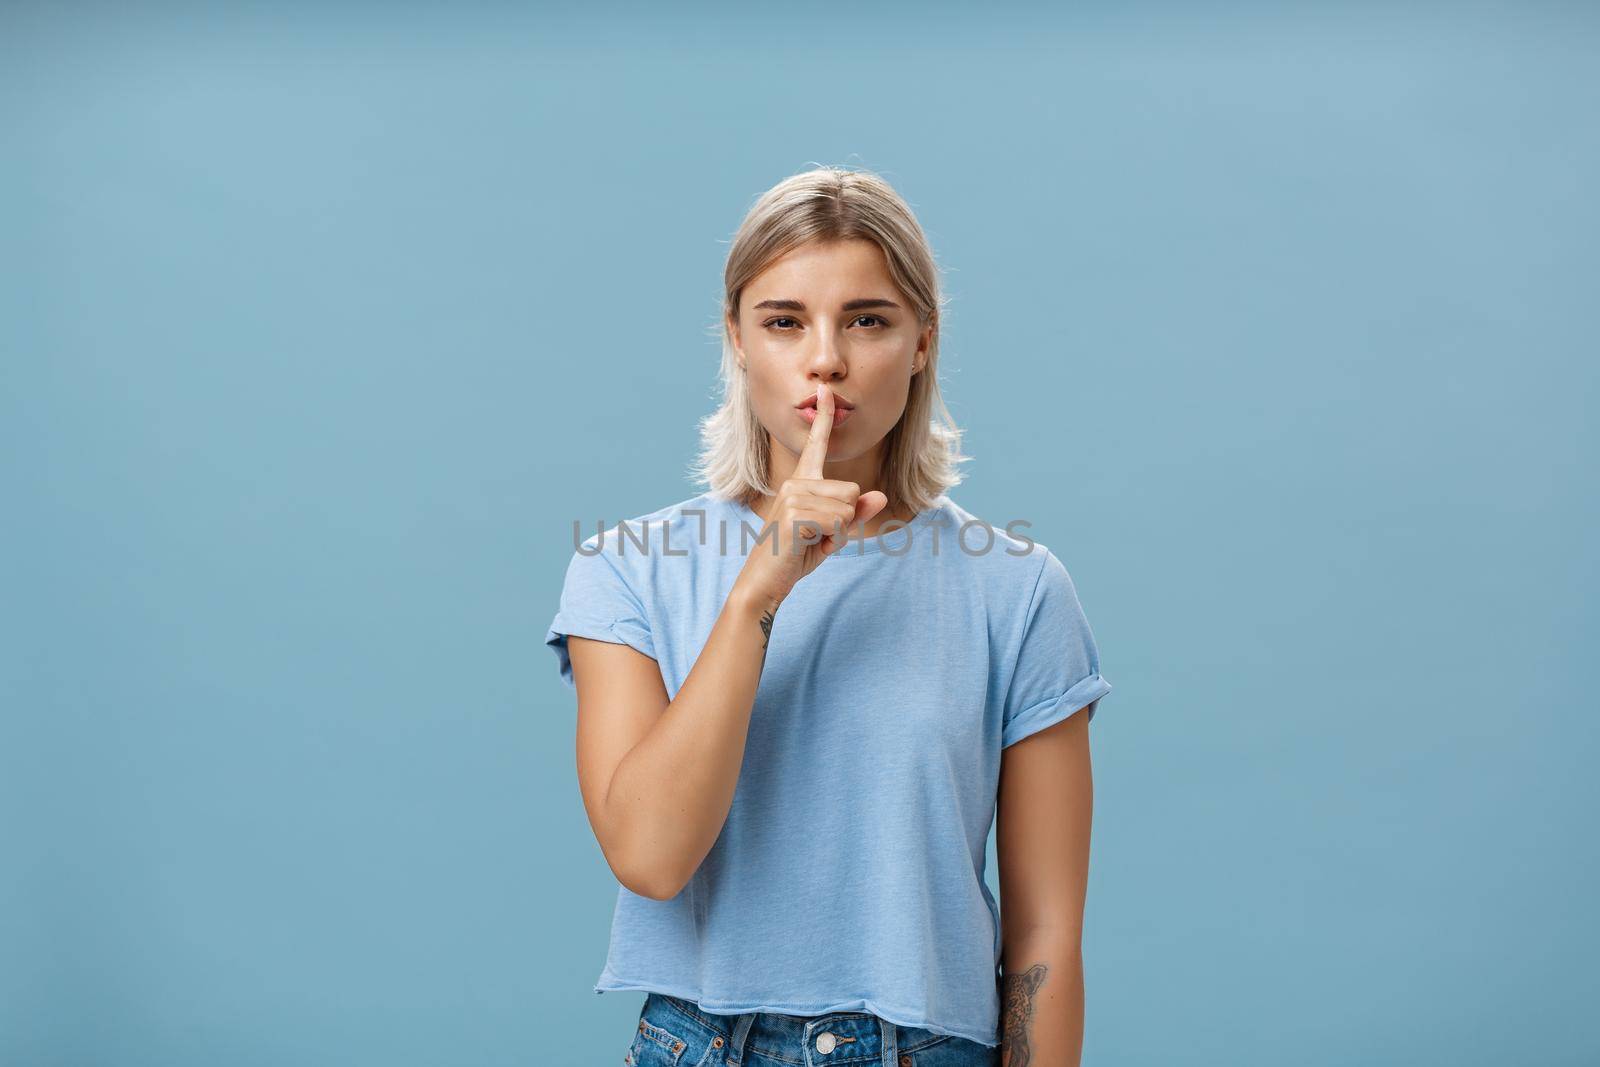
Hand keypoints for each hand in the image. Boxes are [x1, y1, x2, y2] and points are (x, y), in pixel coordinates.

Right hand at [734, 382, 888, 606]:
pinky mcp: (794, 513)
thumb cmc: (796, 557)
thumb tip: (880, 495)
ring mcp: (793, 495)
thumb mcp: (832, 534)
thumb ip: (854, 514)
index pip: (816, 446)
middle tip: (817, 537)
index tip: (825, 390)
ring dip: (837, 533)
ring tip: (810, 542)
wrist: (764, 583)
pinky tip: (806, 545)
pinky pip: (838, 522)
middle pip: (851, 491)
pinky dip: (831, 540)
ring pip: (847, 508)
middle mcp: (796, 483)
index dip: (823, 418)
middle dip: (844, 521)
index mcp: (802, 482)